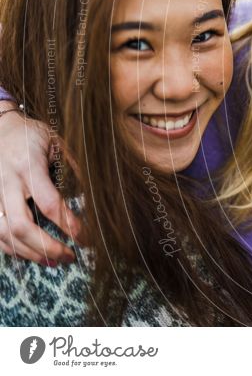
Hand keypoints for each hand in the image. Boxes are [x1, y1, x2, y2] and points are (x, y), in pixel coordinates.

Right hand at [0, 101, 82, 264]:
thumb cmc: (33, 135)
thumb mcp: (58, 142)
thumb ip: (75, 167)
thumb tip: (97, 195)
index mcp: (28, 165)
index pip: (49, 203)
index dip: (69, 224)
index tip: (87, 237)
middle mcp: (6, 182)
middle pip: (21, 226)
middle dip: (47, 246)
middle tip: (71, 256)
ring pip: (4, 235)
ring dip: (30, 253)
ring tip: (56, 261)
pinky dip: (14, 249)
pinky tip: (34, 254)